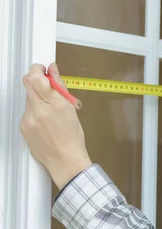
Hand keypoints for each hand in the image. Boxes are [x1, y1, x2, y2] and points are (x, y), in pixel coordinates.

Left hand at [20, 63, 91, 189]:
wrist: (64, 159)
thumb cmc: (73, 136)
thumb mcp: (71, 109)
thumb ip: (60, 87)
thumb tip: (53, 70)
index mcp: (56, 104)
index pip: (37, 78)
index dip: (37, 69)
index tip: (42, 70)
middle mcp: (39, 110)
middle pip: (28, 83)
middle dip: (36, 79)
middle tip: (45, 84)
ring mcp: (29, 118)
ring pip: (28, 96)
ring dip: (36, 96)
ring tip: (49, 109)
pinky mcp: (23, 125)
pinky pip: (26, 110)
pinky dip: (34, 110)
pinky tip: (44, 120)